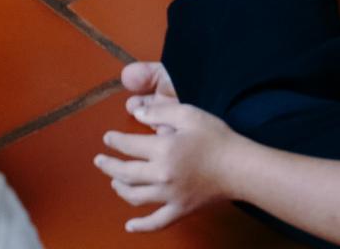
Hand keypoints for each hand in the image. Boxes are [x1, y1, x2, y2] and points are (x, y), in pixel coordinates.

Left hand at [97, 93, 240, 232]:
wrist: (240, 167)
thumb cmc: (216, 138)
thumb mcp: (188, 114)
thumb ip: (160, 112)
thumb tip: (136, 114)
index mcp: (162, 150)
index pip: (128, 146)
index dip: (114, 141)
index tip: (107, 138)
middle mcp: (161, 175)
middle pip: (125, 173)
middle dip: (108, 166)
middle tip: (99, 160)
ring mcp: (170, 196)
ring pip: (135, 196)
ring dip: (120, 189)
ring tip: (113, 183)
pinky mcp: (180, 210)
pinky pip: (157, 222)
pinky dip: (141, 226)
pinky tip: (130, 226)